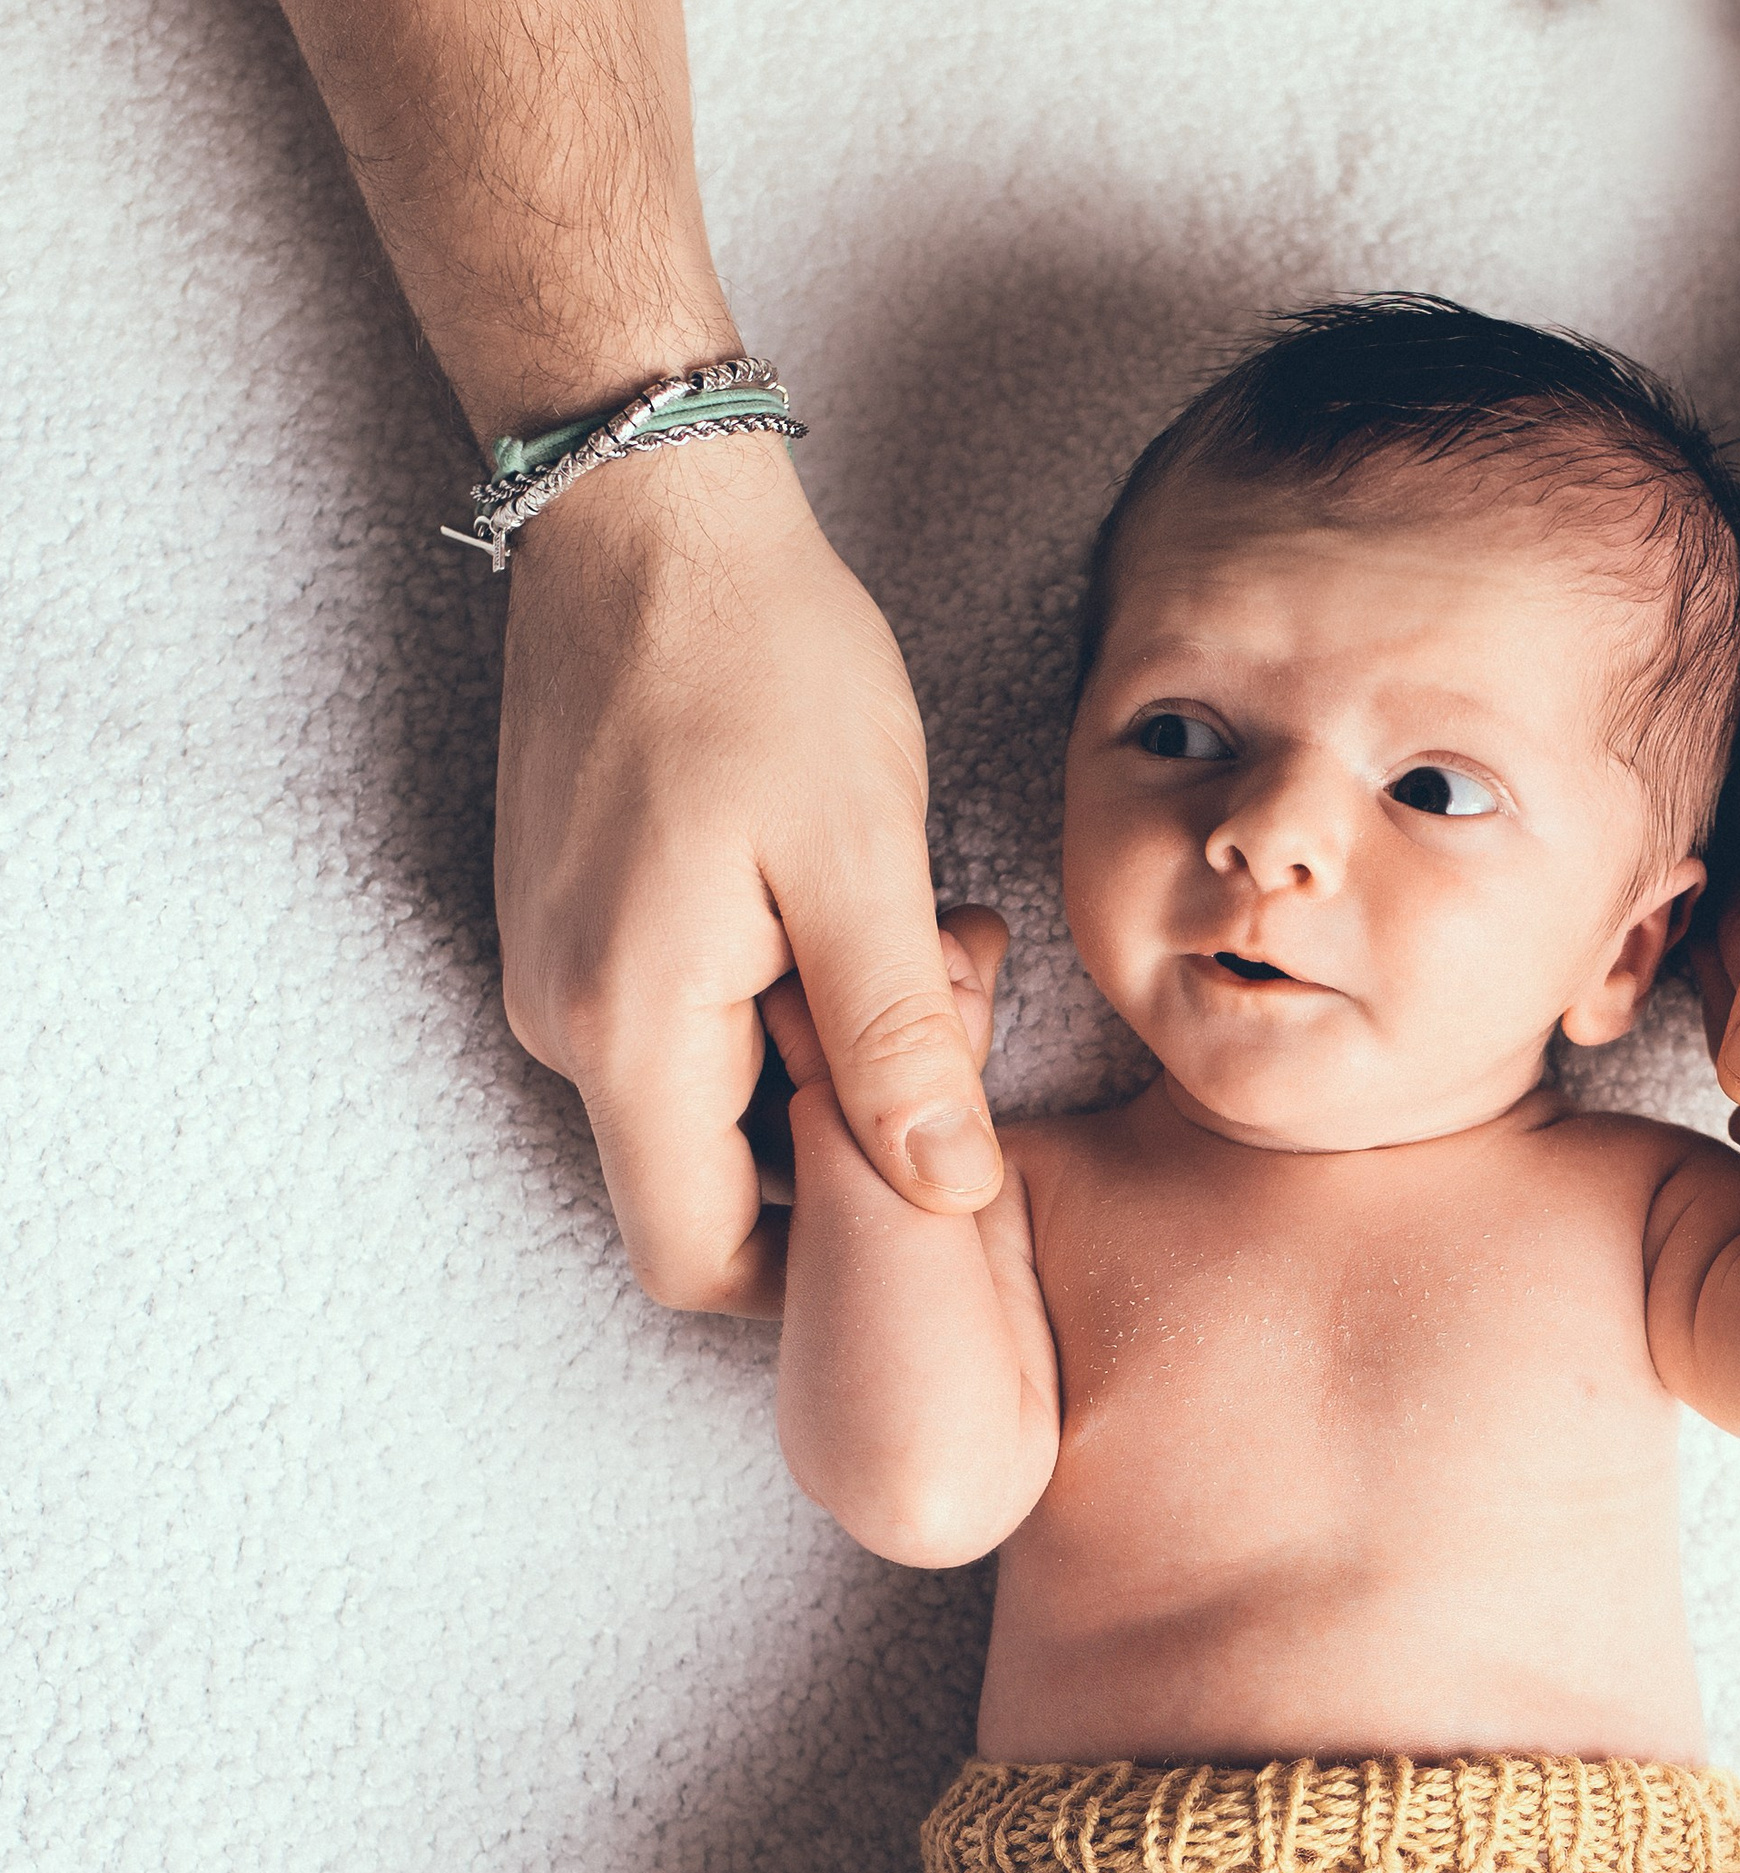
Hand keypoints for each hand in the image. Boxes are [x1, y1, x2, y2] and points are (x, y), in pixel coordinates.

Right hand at [497, 442, 1004, 1317]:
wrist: (648, 507)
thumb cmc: (760, 657)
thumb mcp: (861, 855)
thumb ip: (899, 1039)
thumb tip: (953, 1190)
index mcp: (626, 1029)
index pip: (700, 1259)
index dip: (816, 1272)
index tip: (928, 1196)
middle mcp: (564, 1022)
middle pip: (707, 1190)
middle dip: (841, 1152)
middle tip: (953, 1024)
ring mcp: (560, 973)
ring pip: (706, 1109)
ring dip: (823, 1070)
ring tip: (919, 948)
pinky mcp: (579, 924)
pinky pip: (686, 1033)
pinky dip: (781, 1013)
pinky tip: (856, 918)